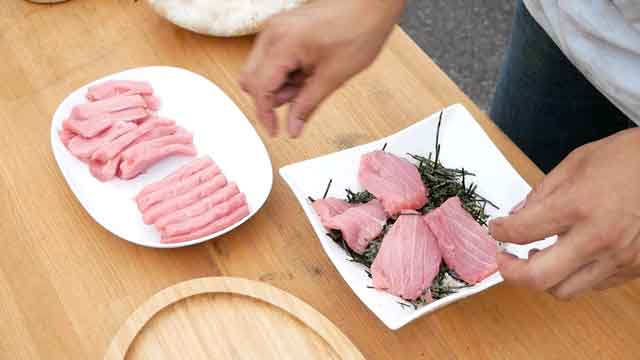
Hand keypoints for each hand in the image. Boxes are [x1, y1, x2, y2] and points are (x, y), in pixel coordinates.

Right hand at [239, 0, 404, 136]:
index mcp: (283, 43)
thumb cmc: (359, 29)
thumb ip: (307, 105)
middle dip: (271, 97)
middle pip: (251, 79)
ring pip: (260, 69)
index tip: (274, 130)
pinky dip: (285, 72)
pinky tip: (308, 72)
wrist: (371, 4)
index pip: (259, 88)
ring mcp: (276, 28)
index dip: (265, 114)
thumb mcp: (333, 76)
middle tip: (299, 100)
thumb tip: (293, 127)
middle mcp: (273, 33)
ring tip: (311, 81)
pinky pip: (272, 57)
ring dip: (280, 85)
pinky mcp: (283, 28)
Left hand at [489, 128, 639, 299]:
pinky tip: (571, 256)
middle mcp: (598, 239)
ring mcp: (618, 259)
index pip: (522, 232)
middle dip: (510, 272)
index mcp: (579, 206)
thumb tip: (517, 215)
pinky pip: (592, 285)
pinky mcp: (634, 269)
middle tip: (504, 259)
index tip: (496, 228)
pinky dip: (573, 275)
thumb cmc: (630, 159)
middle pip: (538, 278)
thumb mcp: (577, 163)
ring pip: (564, 290)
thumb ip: (542, 192)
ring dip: (544, 277)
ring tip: (539, 257)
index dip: (500, 231)